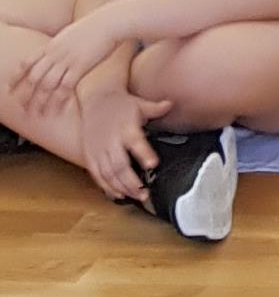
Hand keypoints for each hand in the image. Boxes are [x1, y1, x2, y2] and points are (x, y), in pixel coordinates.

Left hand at [15, 3, 135, 110]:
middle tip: (22, 106)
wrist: (109, 22)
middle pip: (34, 77)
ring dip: (40, 101)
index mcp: (51, 45)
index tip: (11, 86)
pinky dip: (59, 100)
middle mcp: (55, 53)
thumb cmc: (95, 26)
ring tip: (38, 113)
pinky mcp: (80, 67)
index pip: (27, 62)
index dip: (17, 76)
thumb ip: (61, 45)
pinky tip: (58, 109)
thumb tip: (57, 52)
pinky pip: (65, 87)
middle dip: (26, 94)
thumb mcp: (71, 34)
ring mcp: (66, 60)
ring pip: (46, 85)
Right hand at [78, 89, 155, 204]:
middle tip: (144, 194)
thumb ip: (156, 108)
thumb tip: (170, 104)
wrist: (95, 99)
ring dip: (121, 188)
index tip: (153, 164)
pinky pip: (96, 175)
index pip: (135, 141)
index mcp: (126, 127)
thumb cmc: (122, 104)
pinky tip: (117, 195)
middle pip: (119, 165)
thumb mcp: (140, 104)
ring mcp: (98, 149)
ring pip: (108, 174)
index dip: (144, 154)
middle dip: (131, 182)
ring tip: (135, 197)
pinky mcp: (89, 155)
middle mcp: (111, 140)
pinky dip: (106, 187)